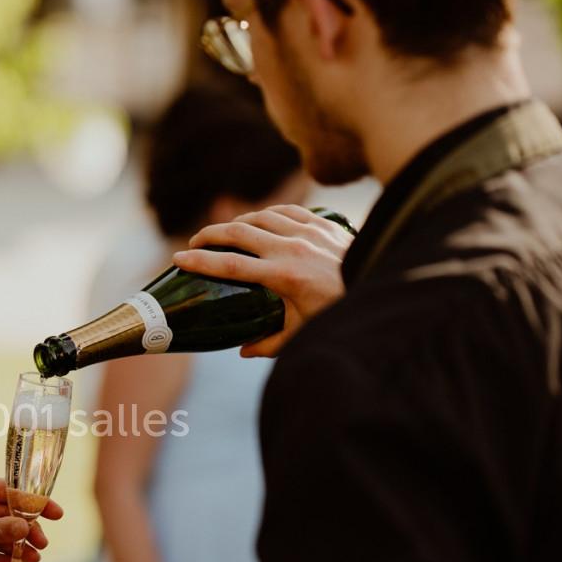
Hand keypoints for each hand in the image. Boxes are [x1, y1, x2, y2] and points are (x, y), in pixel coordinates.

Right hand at [173, 205, 350, 356]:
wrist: (382, 288)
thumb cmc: (339, 313)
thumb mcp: (302, 334)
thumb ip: (268, 344)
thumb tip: (242, 350)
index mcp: (284, 277)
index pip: (231, 266)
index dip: (201, 262)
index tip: (179, 259)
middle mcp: (293, 249)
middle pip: (239, 232)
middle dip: (211, 234)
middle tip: (194, 242)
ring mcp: (308, 231)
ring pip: (261, 216)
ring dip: (238, 222)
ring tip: (224, 232)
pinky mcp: (322, 223)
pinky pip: (286, 210)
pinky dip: (267, 214)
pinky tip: (260, 221)